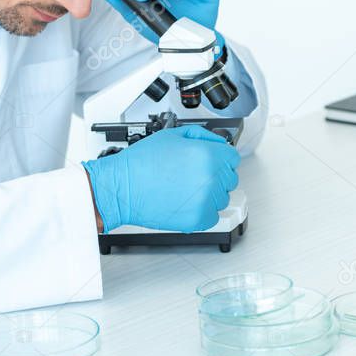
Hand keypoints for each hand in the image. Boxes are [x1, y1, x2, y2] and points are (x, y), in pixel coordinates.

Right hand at [82, 125, 240, 232]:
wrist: (122, 188)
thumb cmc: (141, 162)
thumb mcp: (172, 135)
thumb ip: (202, 135)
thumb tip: (218, 141)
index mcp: (208, 155)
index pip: (232, 157)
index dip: (220, 158)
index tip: (211, 162)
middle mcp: (211, 178)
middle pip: (229, 178)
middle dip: (215, 175)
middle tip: (192, 175)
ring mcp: (206, 201)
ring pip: (222, 198)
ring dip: (209, 194)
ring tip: (184, 188)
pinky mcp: (198, 220)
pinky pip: (212, 216)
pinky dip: (201, 211)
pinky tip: (184, 201)